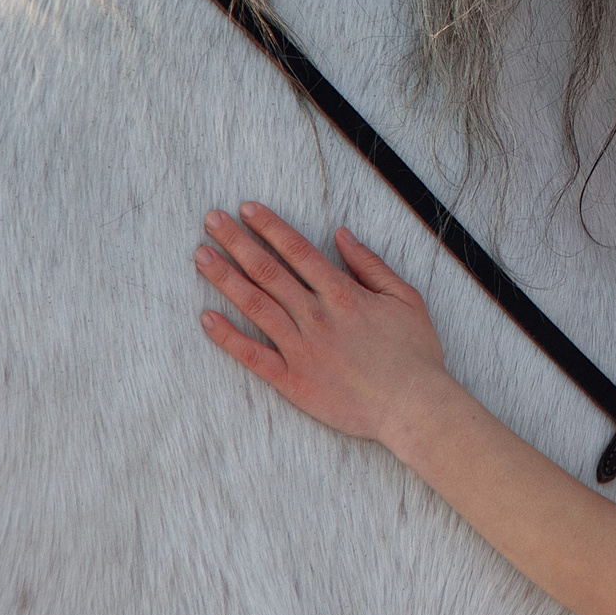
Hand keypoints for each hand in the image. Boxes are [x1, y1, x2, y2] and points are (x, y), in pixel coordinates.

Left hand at [196, 202, 453, 445]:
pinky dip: (227, 337)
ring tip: (201, 256)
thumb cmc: (414, 353)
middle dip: (238, 242)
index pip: (298, 251)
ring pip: (255, 306)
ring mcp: (300, 348)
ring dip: (226, 279)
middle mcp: (316, 316)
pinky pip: (253, 355)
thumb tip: (342, 235)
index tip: (247, 209)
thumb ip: (371, 265)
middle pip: (269, 271)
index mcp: (343, 294)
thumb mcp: (405, 298)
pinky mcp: (292, 380)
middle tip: (212, 220)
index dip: (270, 227)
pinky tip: (206, 318)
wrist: (411, 405)